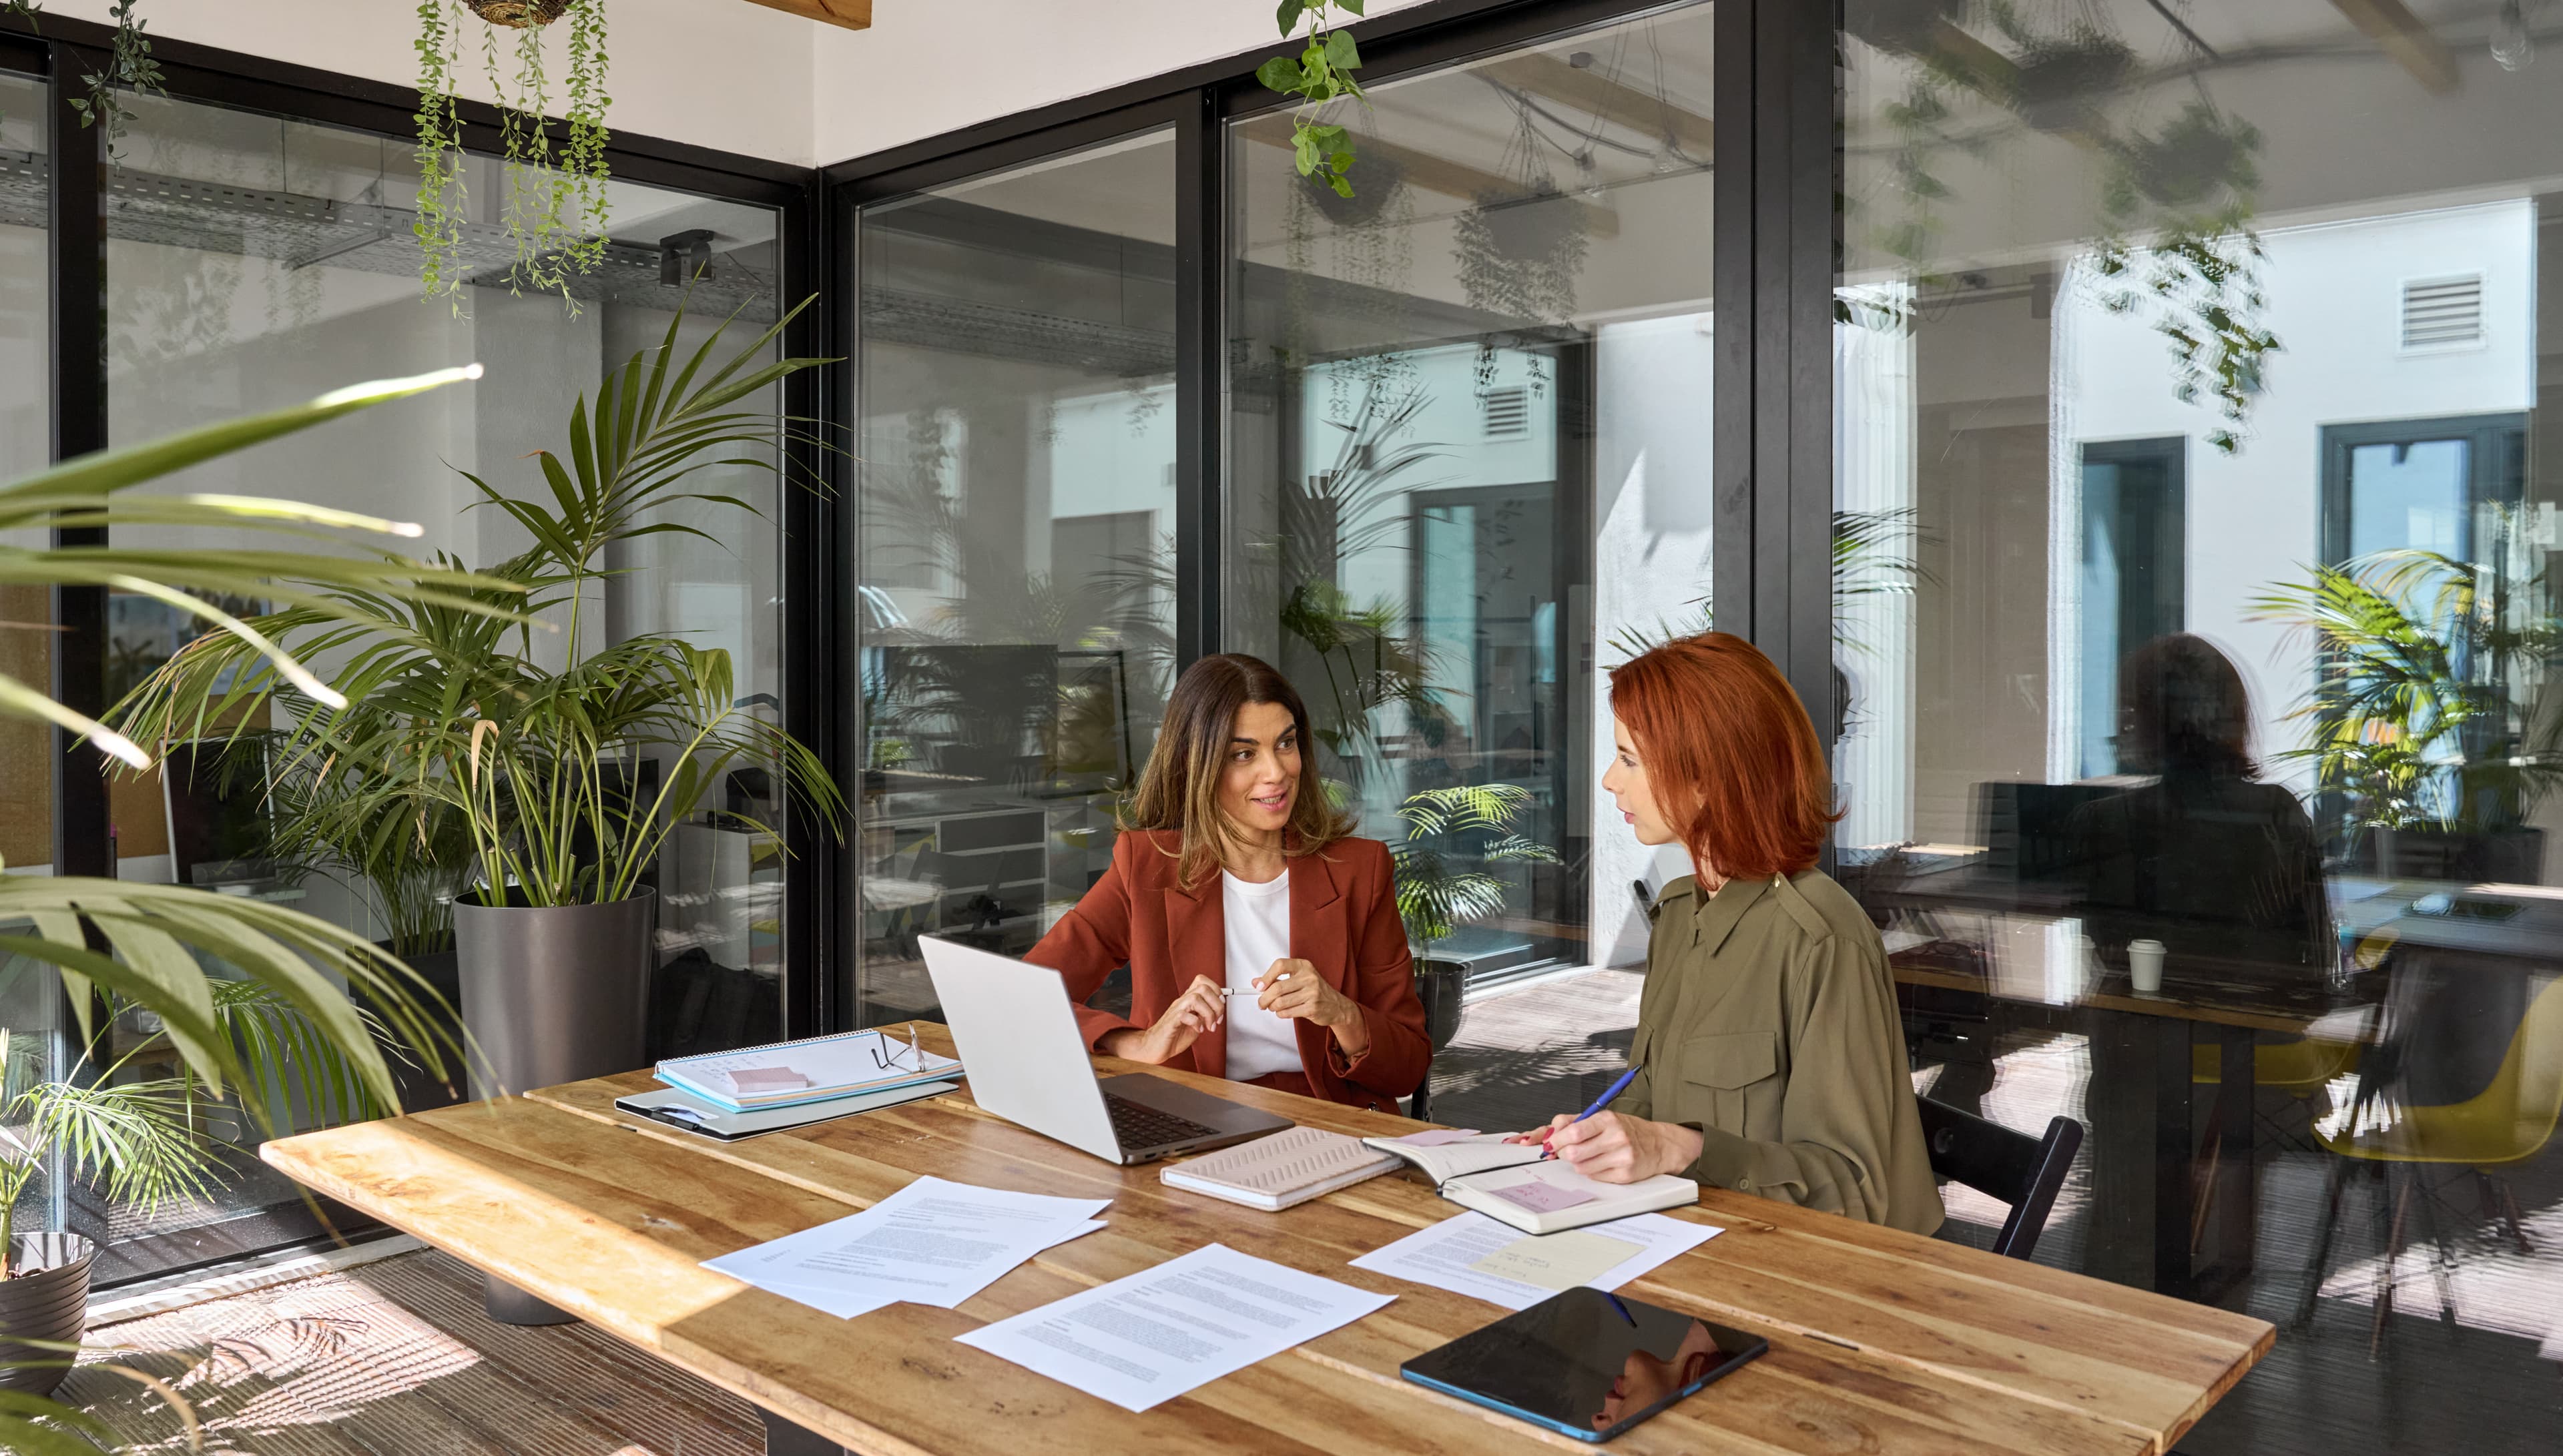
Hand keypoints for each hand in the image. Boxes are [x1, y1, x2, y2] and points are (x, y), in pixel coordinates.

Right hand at [1100, 975, 1223, 1064]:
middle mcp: (1182, 1002)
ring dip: (1208, 1013)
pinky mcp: (1171, 1021)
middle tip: (1217, 1019)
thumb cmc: (1174, 1036)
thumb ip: (1205, 1015)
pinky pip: (1185, 1014)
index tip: (1220, 1006)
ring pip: (1196, 998)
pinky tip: (1198, 1030)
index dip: (1216, 990)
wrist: (1155, 1047)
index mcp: (1188, 1000)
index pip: (1202, 981)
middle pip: (1203, 987)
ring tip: (1209, 1026)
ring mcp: (1176, 1010)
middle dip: (1217, 1004)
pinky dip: (1196, 1023)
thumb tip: (1219, 1009)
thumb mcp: (1196, 1024)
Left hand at [1255, 959, 1370, 1059]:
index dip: (1266, 976)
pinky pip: (1287, 1013)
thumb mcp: (1297, 979)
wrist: (1336, 1005)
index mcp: (1304, 966)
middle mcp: (1309, 977)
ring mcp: (1312, 993)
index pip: (1280, 965)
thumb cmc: (1313, 991)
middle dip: (1264, 998)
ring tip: (1274, 1007)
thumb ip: (1276, 980)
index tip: (1259, 987)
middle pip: (1277, 988)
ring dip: (1272, 1007)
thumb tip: (1256, 983)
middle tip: (1261, 1003)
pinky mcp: (1313, 1008)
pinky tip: (1284, 1012)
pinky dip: (1281, 1014)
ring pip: (1280, 1002)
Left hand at [1525, 1111, 1702, 1184]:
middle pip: (1574, 1152)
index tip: (1550, 1143)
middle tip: (1565, 1152)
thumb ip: (1573, 1122)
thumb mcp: (1602, 1117)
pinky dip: (1592, 1172)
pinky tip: (1601, 1163)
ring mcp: (1622, 1158)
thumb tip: (1548, 1134)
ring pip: (1581, 1168)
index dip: (1556, 1140)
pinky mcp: (1625, 1175)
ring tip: (1588, 1156)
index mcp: (1608, 1119)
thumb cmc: (1627, 1130)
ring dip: (1578, 1163)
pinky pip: (1594, 1177)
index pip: (1574, 1131)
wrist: (1659, 1144)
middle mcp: (1616, 1137)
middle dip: (1563, 1154)